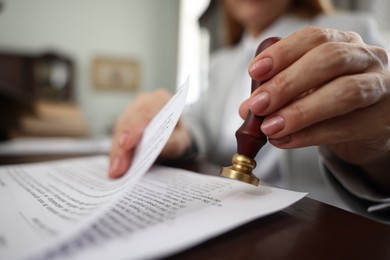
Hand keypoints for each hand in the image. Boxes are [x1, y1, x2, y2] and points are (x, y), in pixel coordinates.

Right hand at [109, 89, 190, 177]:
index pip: (145, 112)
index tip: (126, 145)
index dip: (134, 128)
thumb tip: (160, 145)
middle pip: (128, 122)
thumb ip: (173, 141)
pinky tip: (114, 167)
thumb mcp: (181, 140)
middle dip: (122, 146)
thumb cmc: (177, 135)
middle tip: (118, 167)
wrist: (173, 136)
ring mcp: (130, 112)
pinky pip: (116, 138)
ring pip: (119, 131)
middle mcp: (142, 102)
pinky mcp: (122, 124)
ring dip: (116, 152)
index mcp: (160, 100)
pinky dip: (115, 153)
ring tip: (115, 171)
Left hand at [240, 27, 389, 189]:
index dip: (283, 53)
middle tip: (259, 105)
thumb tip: (247, 108)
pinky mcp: (381, 120)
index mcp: (343, 42)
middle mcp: (366, 58)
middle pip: (330, 59)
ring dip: (300, 111)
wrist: (365, 128)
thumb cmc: (329, 101)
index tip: (255, 72)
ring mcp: (380, 87)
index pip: (314, 37)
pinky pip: (346, 127)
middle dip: (287, 83)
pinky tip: (285, 141)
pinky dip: (310, 136)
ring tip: (270, 128)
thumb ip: (276, 94)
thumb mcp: (302, 91)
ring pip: (344, 92)